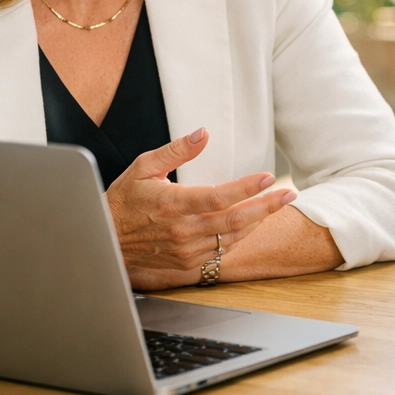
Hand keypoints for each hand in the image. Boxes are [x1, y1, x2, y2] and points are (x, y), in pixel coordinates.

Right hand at [106, 127, 297, 289]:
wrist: (105, 238)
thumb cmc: (125, 200)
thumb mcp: (144, 167)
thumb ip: (176, 150)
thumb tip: (203, 134)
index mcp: (172, 204)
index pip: (217, 197)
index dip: (245, 188)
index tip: (268, 177)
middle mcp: (182, 230)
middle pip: (234, 220)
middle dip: (267, 206)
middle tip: (289, 193)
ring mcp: (186, 249)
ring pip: (233, 237)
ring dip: (259, 221)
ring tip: (278, 204)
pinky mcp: (187, 261)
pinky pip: (223, 250)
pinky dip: (242, 235)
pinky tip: (254, 222)